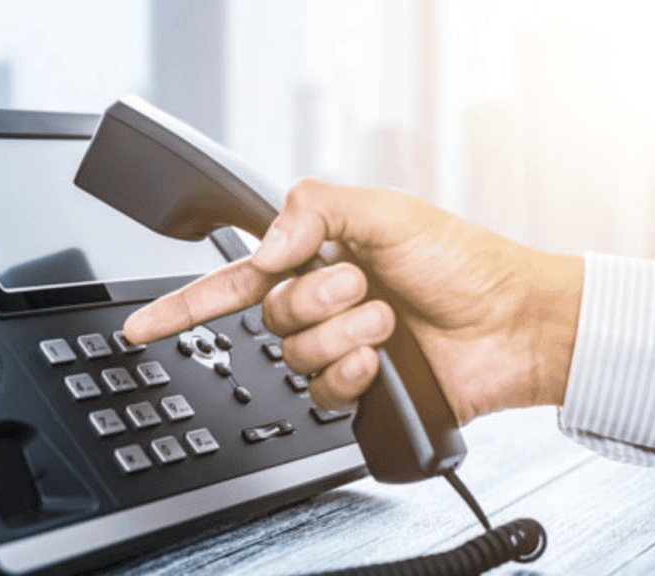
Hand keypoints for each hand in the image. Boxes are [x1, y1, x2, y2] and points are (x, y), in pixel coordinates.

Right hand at [123, 178, 583, 423]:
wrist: (512, 323)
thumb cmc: (462, 261)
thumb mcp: (385, 209)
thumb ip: (312, 211)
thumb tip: (261, 251)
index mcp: (319, 257)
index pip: (235, 278)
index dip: (185, 302)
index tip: (142, 324)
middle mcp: (324, 305)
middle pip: (270, 314)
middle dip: (319, 296)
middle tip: (364, 283)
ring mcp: (339, 348)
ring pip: (296, 353)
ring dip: (344, 332)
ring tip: (388, 319)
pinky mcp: (358, 388)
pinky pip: (322, 390)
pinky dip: (351, 371)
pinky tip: (380, 358)